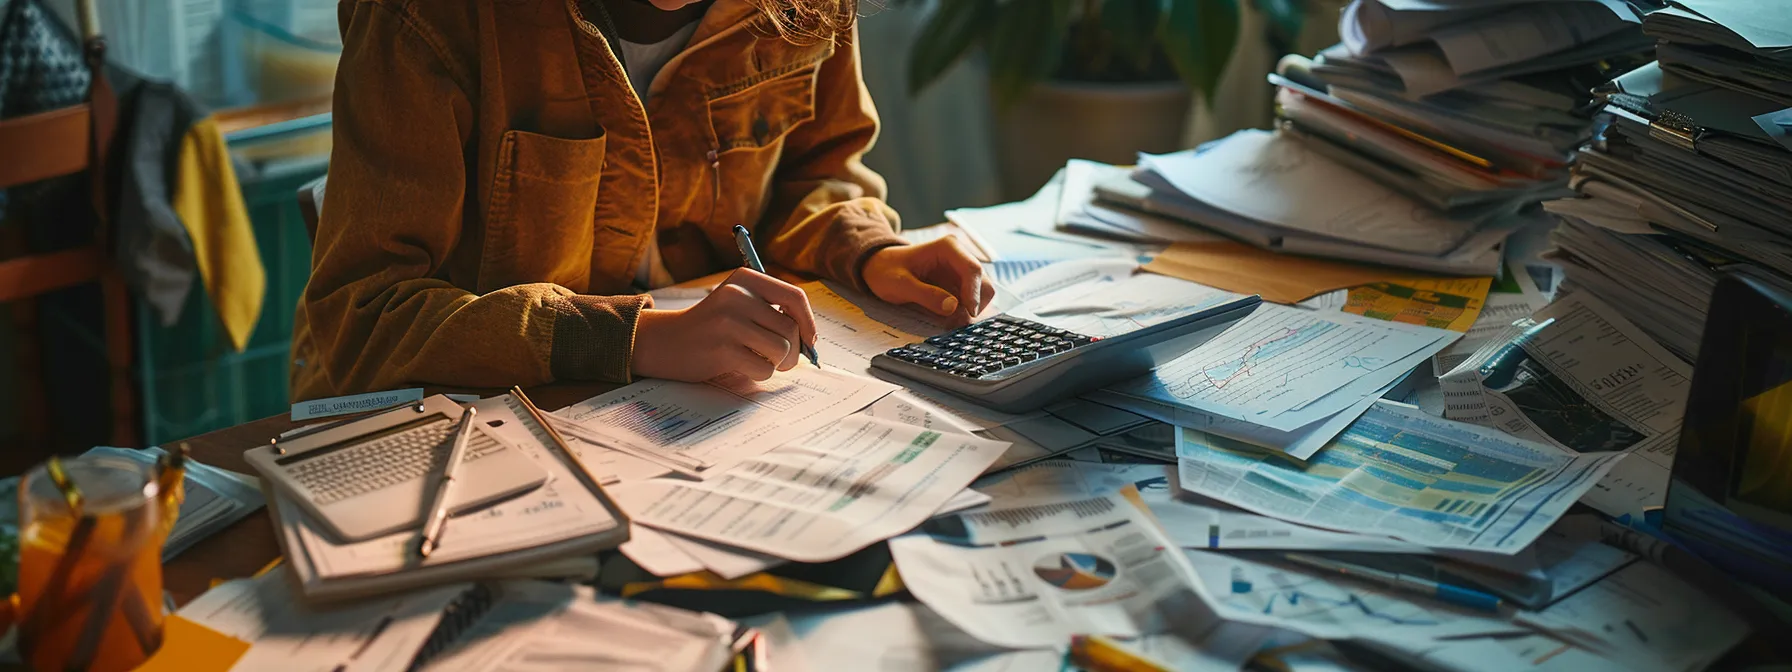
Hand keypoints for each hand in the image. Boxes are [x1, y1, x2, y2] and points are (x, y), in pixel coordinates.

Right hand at [631, 268, 817, 381]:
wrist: (667, 342)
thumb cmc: (712, 327)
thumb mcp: (739, 304)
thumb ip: (771, 311)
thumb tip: (810, 338)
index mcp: (745, 279)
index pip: (794, 296)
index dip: (808, 322)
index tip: (809, 340)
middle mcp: (737, 296)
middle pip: (790, 328)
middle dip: (793, 350)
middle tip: (780, 359)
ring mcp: (729, 322)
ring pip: (781, 349)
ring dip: (776, 363)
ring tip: (758, 360)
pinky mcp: (723, 349)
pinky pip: (764, 368)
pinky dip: (760, 374)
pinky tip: (742, 367)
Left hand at [863, 238, 995, 324]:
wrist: (880, 268)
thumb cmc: (887, 271)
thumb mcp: (900, 284)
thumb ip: (926, 295)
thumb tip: (953, 306)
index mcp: (948, 247)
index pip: (972, 269)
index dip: (975, 293)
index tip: (970, 314)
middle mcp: (960, 256)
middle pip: (983, 282)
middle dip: (975, 304)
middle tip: (959, 324)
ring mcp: (960, 271)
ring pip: (981, 294)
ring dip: (969, 311)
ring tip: (949, 323)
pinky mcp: (958, 285)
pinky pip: (970, 301)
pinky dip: (963, 313)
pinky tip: (948, 320)